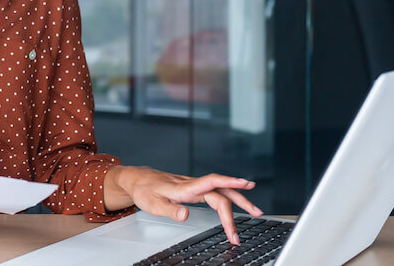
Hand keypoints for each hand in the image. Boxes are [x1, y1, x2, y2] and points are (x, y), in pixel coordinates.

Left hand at [103, 166, 262, 244]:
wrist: (137, 179)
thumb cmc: (144, 191)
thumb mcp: (152, 205)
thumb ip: (170, 211)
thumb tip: (186, 215)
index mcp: (184, 188)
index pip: (211, 183)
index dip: (229, 182)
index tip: (246, 184)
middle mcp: (192, 185)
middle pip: (222, 191)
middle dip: (240, 203)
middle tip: (256, 215)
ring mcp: (194, 186)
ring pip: (222, 191)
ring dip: (240, 200)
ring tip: (256, 211)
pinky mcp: (194, 189)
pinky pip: (216, 192)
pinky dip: (230, 198)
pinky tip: (238, 203)